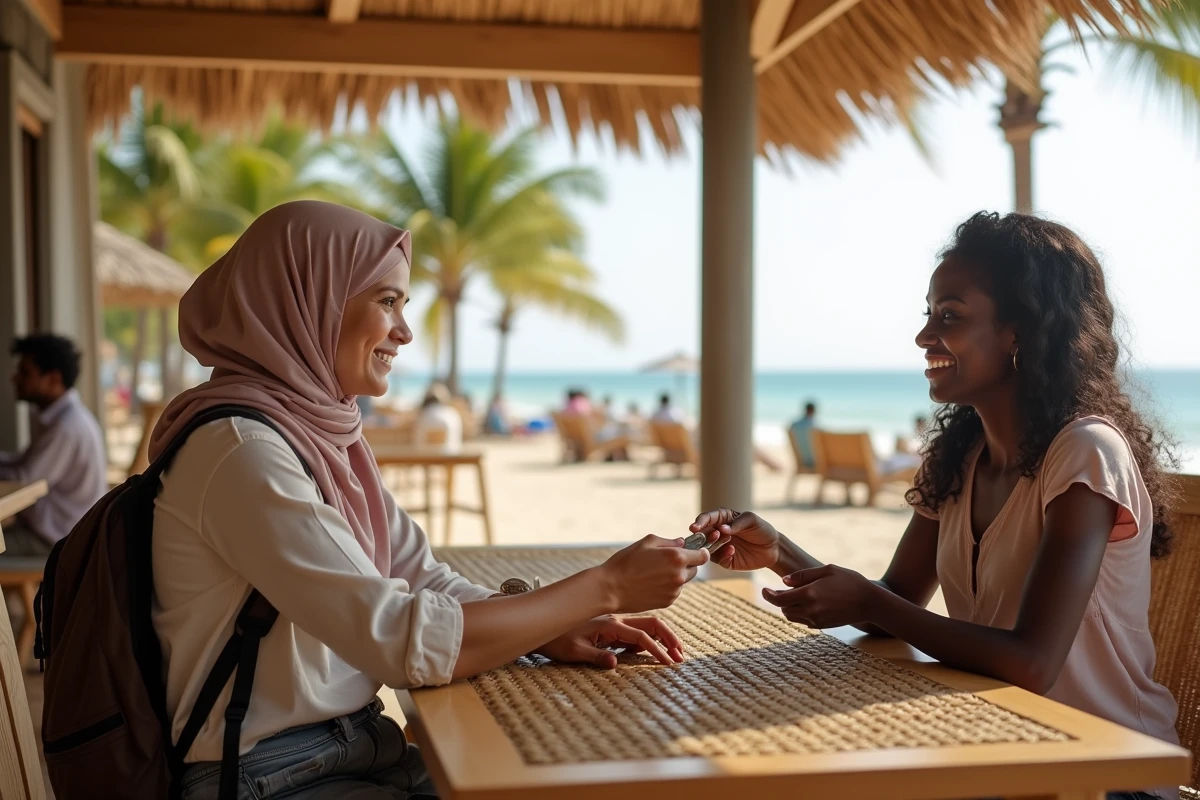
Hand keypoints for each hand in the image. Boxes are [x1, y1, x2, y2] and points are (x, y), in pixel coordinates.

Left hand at [536, 615, 683, 668]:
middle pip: (650, 624)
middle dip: (668, 638)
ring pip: (645, 626)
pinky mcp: (610, 628)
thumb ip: (596, 657)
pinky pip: (634, 632)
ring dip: (661, 637)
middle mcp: (615, 620)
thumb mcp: (574, 652)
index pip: (640, 637)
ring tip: (674, 652)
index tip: (669, 663)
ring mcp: (614, 622)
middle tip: (681, 654)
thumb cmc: (556, 641)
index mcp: (609, 625)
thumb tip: (615, 663)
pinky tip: (655, 650)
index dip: (657, 650)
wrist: (544, 626)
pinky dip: (648, 639)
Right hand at [600, 535, 708, 612]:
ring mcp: (674, 591)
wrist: (611, 588)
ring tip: (654, 573)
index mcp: (676, 557)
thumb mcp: (646, 542)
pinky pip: (673, 591)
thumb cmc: (626, 562)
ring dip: (675, 576)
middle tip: (668, 561)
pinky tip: (650, 583)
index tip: (694, 551)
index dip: (700, 552)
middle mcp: (679, 576)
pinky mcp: (667, 602)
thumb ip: (668, 541)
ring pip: (683, 581)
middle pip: (694, 569)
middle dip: (686, 564)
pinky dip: (667, 587)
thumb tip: (681, 542)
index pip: (703, 556)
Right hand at [689, 509, 780, 571]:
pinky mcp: (725, 560)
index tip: (695, 527)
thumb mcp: (752, 520)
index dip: (700, 522)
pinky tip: (732, 550)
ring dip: (711, 545)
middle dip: (703, 535)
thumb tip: (721, 528)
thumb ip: (737, 523)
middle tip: (713, 535)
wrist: (773, 548)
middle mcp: (718, 532)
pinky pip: (718, 558)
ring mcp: (720, 547)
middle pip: (702, 534)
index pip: (707, 518)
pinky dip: (722, 554)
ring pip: (706, 547)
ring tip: (722, 540)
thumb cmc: (762, 529)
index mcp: (722, 519)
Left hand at [761, 564, 878, 627]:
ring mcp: (817, 620)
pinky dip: (799, 613)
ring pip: (792, 617)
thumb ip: (803, 575)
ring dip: (787, 607)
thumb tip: (783, 582)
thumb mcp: (827, 570)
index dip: (768, 595)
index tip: (763, 589)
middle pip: (783, 609)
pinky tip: (805, 603)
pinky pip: (803, 621)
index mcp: (809, 594)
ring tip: (792, 596)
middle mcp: (811, 610)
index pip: (779, 599)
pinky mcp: (823, 626)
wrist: (870, 603)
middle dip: (779, 600)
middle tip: (778, 590)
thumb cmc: (850, 581)